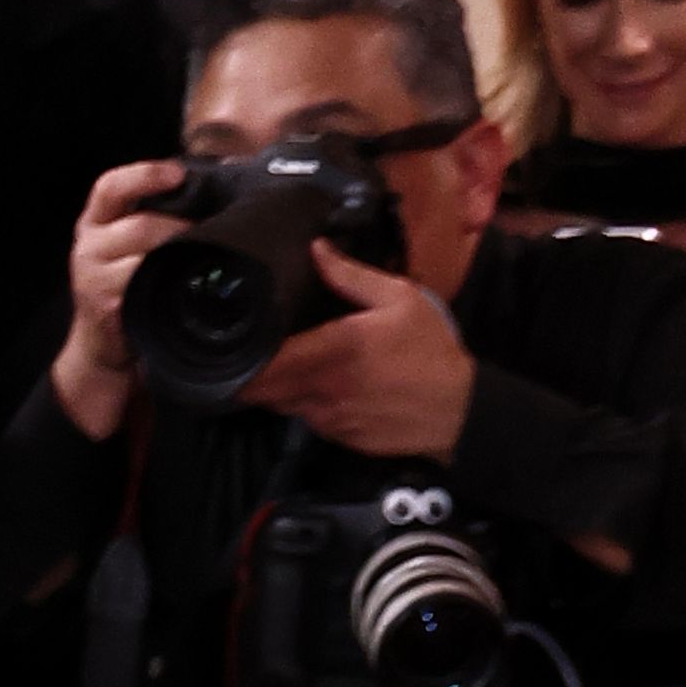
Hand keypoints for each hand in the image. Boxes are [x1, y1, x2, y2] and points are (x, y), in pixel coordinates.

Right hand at [49, 152, 190, 439]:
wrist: (105, 344)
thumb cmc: (130, 282)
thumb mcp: (132, 239)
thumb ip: (163, 207)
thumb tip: (228, 167)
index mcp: (96, 220)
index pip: (111, 187)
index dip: (145, 176)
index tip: (178, 174)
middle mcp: (88, 246)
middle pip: (141, 225)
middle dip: (180, 227)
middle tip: (210, 230)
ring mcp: (94, 279)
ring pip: (146, 255)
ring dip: (178, 254)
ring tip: (201, 256)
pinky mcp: (108, 308)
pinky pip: (144, 287)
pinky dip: (168, 282)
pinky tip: (184, 281)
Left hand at [248, 246, 477, 458]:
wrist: (454, 409)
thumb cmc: (429, 349)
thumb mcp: (399, 298)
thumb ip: (351, 276)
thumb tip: (317, 249)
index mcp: (333, 350)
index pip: (266, 363)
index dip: (241, 358)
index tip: (230, 343)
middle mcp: (321, 388)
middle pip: (262, 389)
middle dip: (249, 373)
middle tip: (244, 352)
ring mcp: (326, 418)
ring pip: (280, 404)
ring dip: (274, 388)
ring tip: (274, 364)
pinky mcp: (335, 437)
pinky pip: (304, 418)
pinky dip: (298, 403)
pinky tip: (311, 385)